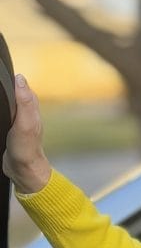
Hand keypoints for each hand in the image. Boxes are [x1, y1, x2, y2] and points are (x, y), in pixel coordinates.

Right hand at [2, 75, 51, 193]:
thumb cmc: (26, 148)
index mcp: (30, 105)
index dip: (6, 77)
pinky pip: (2, 112)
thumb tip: (19, 78)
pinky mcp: (9, 127)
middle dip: (0, 85)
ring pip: (5, 101)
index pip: (18, 83)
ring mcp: (17, 119)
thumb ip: (24, 102)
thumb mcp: (25, 123)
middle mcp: (25, 110)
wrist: (23, 170)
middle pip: (10, 90)